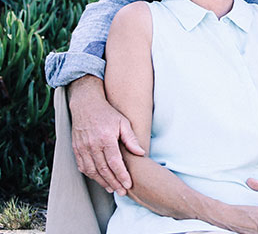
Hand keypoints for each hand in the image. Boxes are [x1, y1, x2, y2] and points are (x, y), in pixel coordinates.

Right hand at [68, 76, 144, 193]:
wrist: (85, 105)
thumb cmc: (107, 113)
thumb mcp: (123, 122)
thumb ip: (131, 139)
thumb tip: (141, 153)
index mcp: (106, 138)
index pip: (115, 162)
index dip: (121, 175)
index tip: (128, 184)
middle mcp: (92, 145)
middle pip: (103, 170)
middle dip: (114, 183)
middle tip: (122, 191)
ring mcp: (82, 148)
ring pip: (92, 171)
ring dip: (102, 182)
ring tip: (112, 188)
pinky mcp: (76, 149)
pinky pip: (82, 166)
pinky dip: (91, 175)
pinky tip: (99, 179)